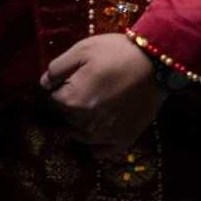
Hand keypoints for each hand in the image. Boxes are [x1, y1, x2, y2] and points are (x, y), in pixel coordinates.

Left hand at [40, 32, 161, 153]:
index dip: (65, 85)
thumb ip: (58, 67)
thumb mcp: (83, 49)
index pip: (55, 99)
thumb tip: (44, 84)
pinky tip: (100, 131)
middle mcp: (85, 123)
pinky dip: (96, 145)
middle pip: (68, 117)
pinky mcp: (123, 139)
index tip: (79, 76)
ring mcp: (105, 135)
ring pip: (81, 135)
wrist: (156, 62)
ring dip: (83, 122)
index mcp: (72, 100)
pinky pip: (101, 152)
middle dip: (74, 103)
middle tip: (91, 86)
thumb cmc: (118, 52)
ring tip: (97, 104)